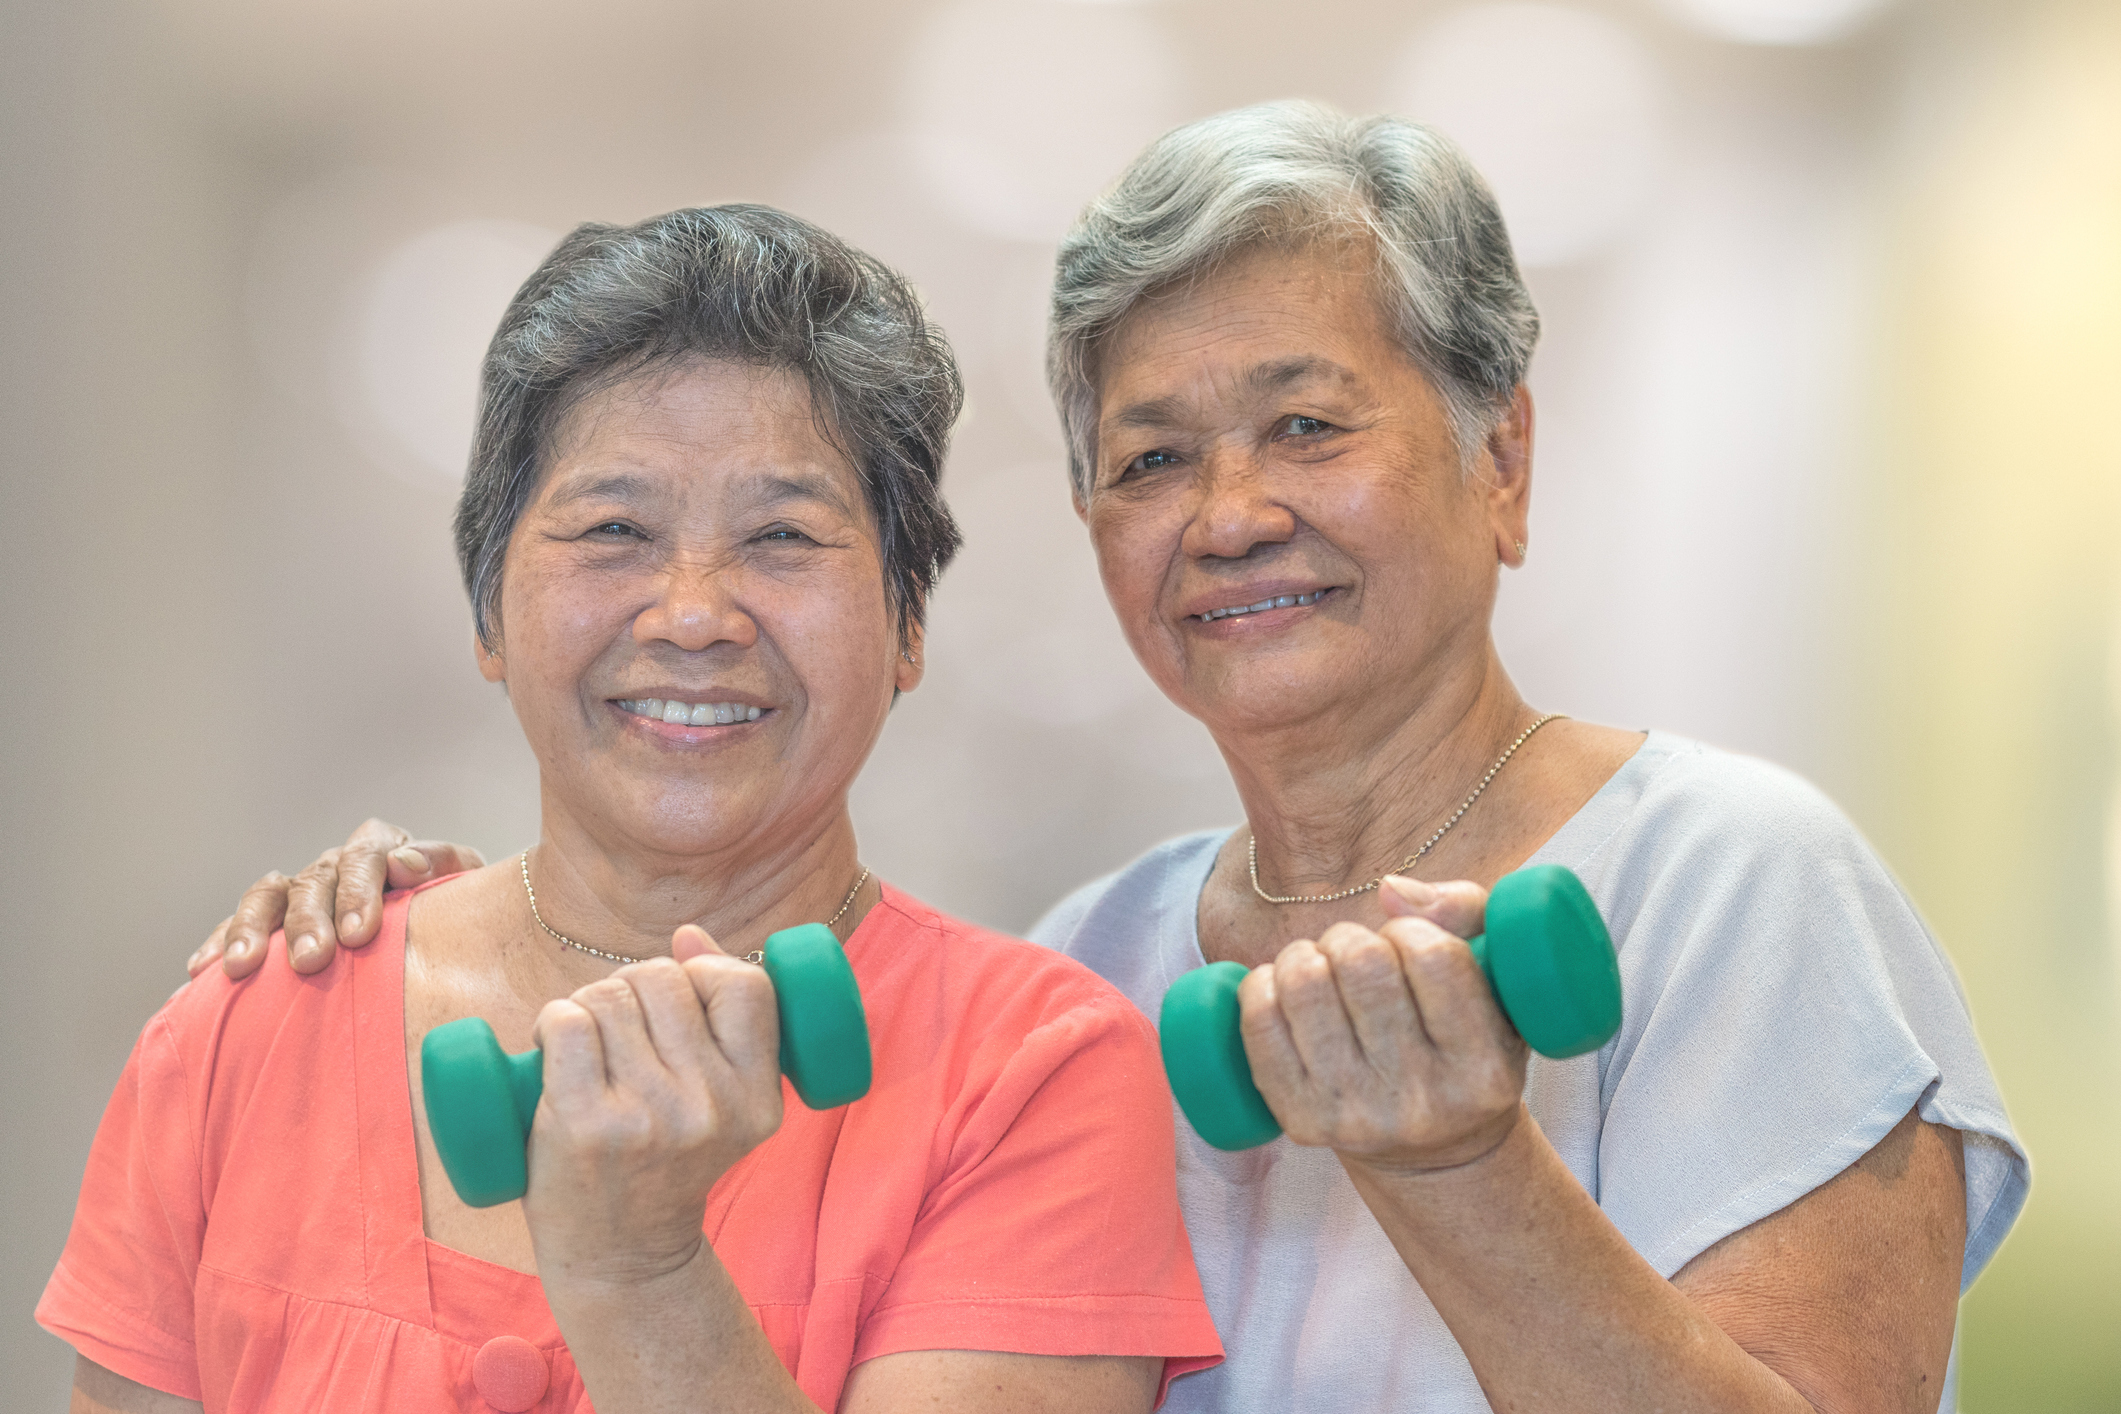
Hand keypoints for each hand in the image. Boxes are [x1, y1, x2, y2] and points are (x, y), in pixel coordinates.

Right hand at [188, 819, 484, 979]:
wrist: (437, 941)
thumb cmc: (451, 916)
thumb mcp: (462, 887)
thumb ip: (443, 866)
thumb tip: (406, 863)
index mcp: (383, 849)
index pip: (367, 853)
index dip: (360, 888)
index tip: (361, 933)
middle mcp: (335, 866)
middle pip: (314, 880)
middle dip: (309, 920)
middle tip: (312, 960)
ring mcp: (299, 891)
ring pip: (267, 896)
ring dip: (253, 929)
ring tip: (243, 968)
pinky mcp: (270, 922)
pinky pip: (237, 924)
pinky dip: (220, 942)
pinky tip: (202, 968)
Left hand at [523, 925, 785, 1290]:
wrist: (622, 1260)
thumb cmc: (665, 1166)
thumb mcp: (721, 1105)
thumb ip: (718, 1020)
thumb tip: (688, 936)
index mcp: (758, 1099)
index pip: (745, 985)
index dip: (704, 971)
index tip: (678, 995)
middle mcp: (711, 1108)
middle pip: (664, 980)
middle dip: (631, 984)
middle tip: (615, 1024)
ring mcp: (648, 1118)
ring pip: (610, 995)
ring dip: (586, 1003)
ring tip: (583, 1042)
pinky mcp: (585, 1125)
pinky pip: (567, 1021)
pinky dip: (552, 1020)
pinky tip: (552, 1045)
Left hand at [1238, 875, 1528, 1174]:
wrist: (1431, 1150)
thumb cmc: (1460, 1041)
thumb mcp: (1500, 984)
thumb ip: (1466, 913)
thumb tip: (1391, 891)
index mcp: (1484, 1070)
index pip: (1434, 957)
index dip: (1411, 930)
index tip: (1407, 942)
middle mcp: (1423, 1102)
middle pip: (1362, 963)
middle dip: (1351, 939)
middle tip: (1355, 954)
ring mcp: (1357, 1116)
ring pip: (1305, 984)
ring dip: (1304, 955)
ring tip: (1319, 967)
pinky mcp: (1302, 1122)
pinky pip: (1259, 1023)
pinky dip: (1261, 986)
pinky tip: (1280, 987)